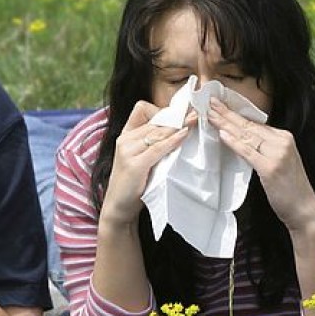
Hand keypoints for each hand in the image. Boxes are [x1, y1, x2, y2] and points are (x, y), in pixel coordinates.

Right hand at [100, 101, 190, 227]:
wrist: (119, 206)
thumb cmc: (133, 183)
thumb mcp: (140, 157)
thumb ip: (152, 143)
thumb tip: (178, 129)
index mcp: (125, 135)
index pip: (141, 109)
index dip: (160, 110)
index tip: (178, 116)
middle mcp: (124, 140)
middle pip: (154, 119)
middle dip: (176, 116)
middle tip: (195, 112)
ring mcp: (127, 151)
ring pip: (157, 131)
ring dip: (178, 126)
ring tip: (193, 121)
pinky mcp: (134, 165)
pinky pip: (158, 148)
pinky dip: (173, 140)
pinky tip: (184, 135)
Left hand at [208, 97, 314, 231]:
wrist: (304, 209)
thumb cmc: (288, 187)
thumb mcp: (276, 160)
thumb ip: (262, 147)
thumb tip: (239, 136)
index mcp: (284, 137)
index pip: (254, 123)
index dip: (235, 114)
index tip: (219, 105)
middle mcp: (282, 141)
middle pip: (248, 125)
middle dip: (227, 113)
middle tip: (210, 102)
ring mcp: (277, 153)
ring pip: (246, 135)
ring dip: (226, 124)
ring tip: (210, 114)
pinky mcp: (270, 167)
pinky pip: (248, 151)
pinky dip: (234, 142)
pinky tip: (222, 134)